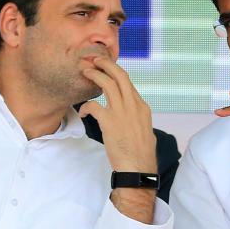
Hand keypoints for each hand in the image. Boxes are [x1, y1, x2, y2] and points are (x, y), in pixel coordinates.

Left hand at [78, 56, 156, 173]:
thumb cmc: (141, 154)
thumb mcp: (145, 131)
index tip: (107, 70)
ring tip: (85, 71)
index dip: (116, 74)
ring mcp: (121, 112)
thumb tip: (131, 116)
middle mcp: (133, 106)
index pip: (129, 84)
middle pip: (120, 75)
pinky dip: (87, 106)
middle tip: (96, 60)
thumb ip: (137, 119)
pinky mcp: (109, 122)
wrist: (138, 168)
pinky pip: (94, 106)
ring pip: (108, 84)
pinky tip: (84, 111)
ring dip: (95, 74)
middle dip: (107, 64)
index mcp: (142, 107)